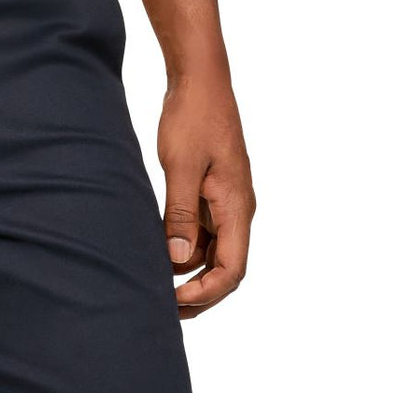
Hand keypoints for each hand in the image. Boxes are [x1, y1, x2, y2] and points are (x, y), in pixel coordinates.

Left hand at [158, 72, 255, 318]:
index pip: (232, 270)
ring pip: (213, 255)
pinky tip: (158, 257)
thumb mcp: (182, 167)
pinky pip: (203, 236)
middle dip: (198, 296)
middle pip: (226, 270)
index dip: (205, 294)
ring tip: (154, 289)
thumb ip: (180, 214)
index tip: (173, 302)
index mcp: (238, 207)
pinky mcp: (211, 195)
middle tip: (162, 312)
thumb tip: (179, 261)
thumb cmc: (193, 117)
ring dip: (189, 277)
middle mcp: (237, 211)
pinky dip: (184, 253)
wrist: (200, 80)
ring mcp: (225, 204)